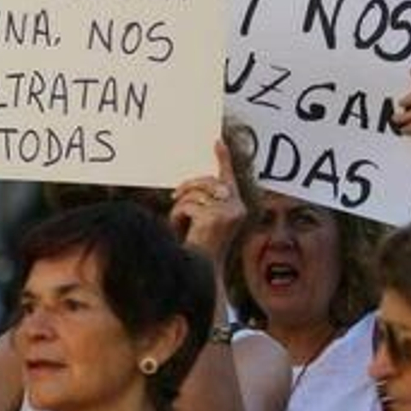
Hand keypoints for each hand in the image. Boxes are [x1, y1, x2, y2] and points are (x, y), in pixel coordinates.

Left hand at [169, 139, 244, 266]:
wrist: (199, 268)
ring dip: (180, 207)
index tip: (216, 142)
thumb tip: (185, 187)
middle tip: (174, 195)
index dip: (222, 159)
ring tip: (179, 223)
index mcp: (237, 207)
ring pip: (194, 194)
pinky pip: (187, 205)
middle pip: (206, 182)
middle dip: (187, 188)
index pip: (228, 178)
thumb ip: (202, 202)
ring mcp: (227, 213)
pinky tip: (179, 229)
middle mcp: (236, 208)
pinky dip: (177, 215)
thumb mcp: (202, 220)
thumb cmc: (198, 245)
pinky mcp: (214, 218)